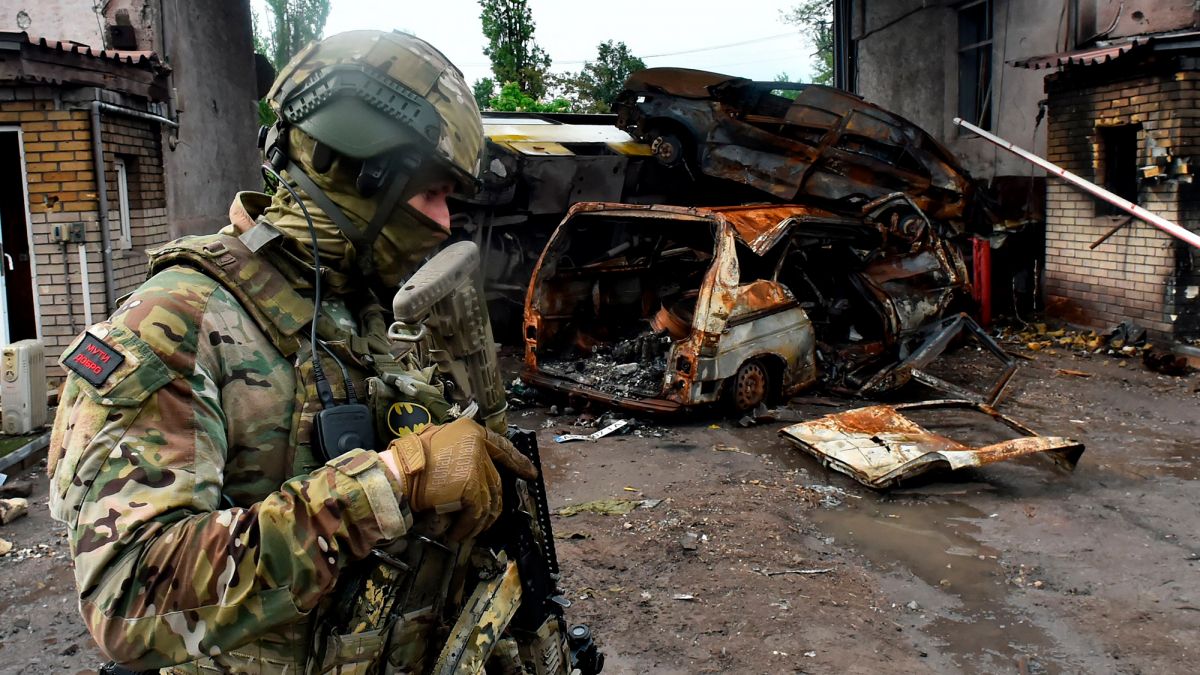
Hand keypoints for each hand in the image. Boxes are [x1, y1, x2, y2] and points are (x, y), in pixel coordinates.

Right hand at [379, 417, 536, 539]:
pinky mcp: (471, 488)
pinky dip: (468, 527)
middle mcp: (478, 446)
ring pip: (489, 500)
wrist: (398, 473)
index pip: (501, 447)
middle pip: (494, 481)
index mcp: (471, 431)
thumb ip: (458, 450)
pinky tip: (458, 534)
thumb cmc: (409, 460)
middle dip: (492, 505)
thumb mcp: (436, 440)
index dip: (517, 461)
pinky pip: (476, 514)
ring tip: (467, 532)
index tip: (530, 472)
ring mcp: (476, 467)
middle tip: (488, 521)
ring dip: (479, 521)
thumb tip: (470, 468)